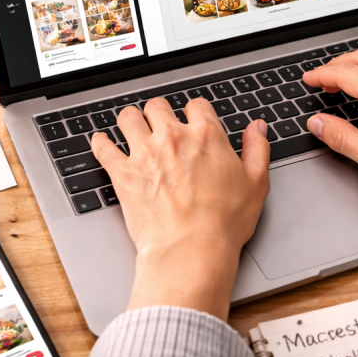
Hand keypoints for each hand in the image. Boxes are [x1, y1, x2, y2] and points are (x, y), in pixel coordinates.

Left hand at [91, 97, 269, 319]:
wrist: (191, 250)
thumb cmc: (224, 223)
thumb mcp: (256, 183)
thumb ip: (257, 149)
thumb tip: (257, 127)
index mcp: (206, 136)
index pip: (197, 105)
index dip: (195, 113)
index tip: (193, 122)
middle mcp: (173, 137)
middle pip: (158, 107)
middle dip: (160, 114)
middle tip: (160, 126)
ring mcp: (145, 153)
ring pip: (129, 118)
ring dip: (131, 121)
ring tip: (132, 128)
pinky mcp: (123, 173)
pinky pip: (103, 147)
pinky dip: (101, 142)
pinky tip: (102, 142)